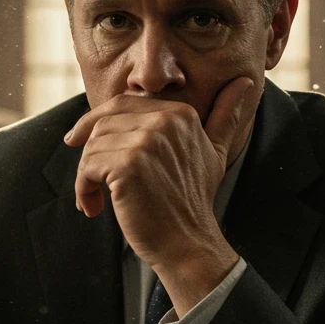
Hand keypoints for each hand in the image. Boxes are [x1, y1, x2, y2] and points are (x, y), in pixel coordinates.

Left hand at [63, 76, 253, 272]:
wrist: (188, 243)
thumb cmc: (193, 200)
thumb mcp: (215, 151)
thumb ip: (224, 115)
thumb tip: (246, 80)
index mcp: (180, 113)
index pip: (120, 104)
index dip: (96, 123)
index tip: (79, 142)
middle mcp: (164, 121)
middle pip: (102, 124)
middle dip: (90, 152)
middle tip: (90, 179)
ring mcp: (146, 142)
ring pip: (92, 147)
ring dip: (86, 176)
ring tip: (97, 199)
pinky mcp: (128, 166)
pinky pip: (88, 167)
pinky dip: (83, 189)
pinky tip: (94, 206)